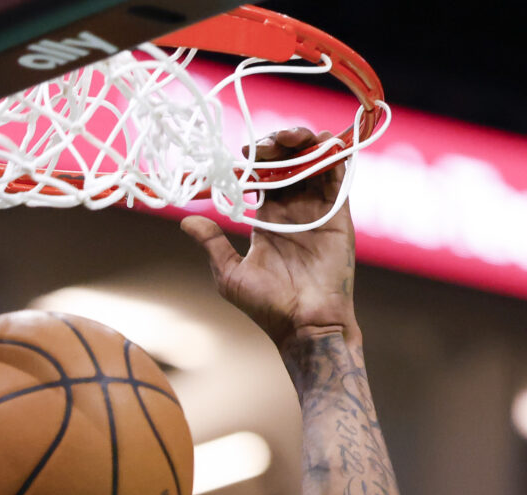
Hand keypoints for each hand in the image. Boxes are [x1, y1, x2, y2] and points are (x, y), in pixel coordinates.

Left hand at [180, 128, 361, 349]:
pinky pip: (339, 173)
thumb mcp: (230, 275)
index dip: (255, 159)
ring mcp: (318, 208)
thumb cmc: (268, 307)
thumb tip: (186, 221)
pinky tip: (318, 144)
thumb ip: (213, 244)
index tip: (242, 154)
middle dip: (277, 144)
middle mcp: (293, 209)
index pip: (262, 175)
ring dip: (303, 142)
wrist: (306, 324)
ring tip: (289, 139)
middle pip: (288, 162)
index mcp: (267, 219)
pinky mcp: (339, 212)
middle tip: (266, 144)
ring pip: (313, 161)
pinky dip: (331, 153)